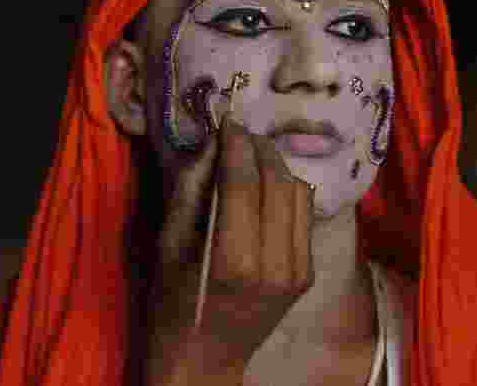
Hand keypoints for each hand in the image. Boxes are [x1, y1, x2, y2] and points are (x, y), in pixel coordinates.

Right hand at [145, 115, 315, 384]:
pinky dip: (286, 190)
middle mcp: (276, 264)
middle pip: (278, 181)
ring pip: (299, 192)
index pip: (244, 182)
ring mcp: (299, 270)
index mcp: (235, 260)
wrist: (205, 358)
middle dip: (258, 147)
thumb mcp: (168, 242)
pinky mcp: (308, 272)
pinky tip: (265, 185)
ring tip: (250, 156)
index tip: (227, 118)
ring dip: (275, 165)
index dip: (236, 143)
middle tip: (237, 133)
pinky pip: (304, 214)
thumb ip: (192, 188)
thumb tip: (214, 140)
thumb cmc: (173, 301)